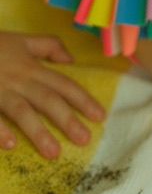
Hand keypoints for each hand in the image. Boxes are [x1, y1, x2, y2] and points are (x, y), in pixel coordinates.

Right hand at [0, 32, 105, 158]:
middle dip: (67, 120)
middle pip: (48, 100)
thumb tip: (71, 60)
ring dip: (38, 132)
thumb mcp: (22, 40)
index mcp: (32, 68)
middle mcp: (19, 80)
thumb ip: (48, 46)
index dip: (83, 100)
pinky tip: (11, 145)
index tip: (100, 117)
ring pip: (22, 111)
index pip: (63, 84)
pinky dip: (0, 130)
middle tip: (85, 140)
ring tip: (53, 153)